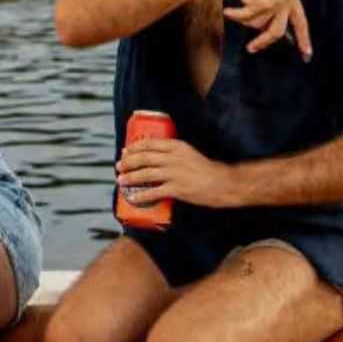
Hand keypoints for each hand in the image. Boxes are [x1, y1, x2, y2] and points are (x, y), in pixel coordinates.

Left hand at [117, 138, 240, 207]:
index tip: (125, 152)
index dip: (133, 148)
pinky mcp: (176, 189)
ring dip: (130, 178)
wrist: (223, 183)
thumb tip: (154, 157)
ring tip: (121, 181)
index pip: (148, 143)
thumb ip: (173, 153)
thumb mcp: (188, 153)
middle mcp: (172, 158)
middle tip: (119, 167)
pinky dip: (141, 195)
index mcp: (176, 146)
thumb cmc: (207, 169)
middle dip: (127, 163)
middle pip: (143, 158)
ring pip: (144, 174)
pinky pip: (153, 192)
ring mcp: (173, 173)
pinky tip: (133, 197)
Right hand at [222, 0, 312, 58]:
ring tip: (236, 9)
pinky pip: (245, 18)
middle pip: (277, 31)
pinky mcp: (261, 3)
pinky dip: (234, 15)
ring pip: (257, 25)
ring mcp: (275, 1)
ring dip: (243, 19)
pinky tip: (228, 10)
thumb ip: (275, 9)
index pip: (301, 22)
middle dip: (263, 41)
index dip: (304, 39)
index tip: (307, 54)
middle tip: (251, 48)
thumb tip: (267, 31)